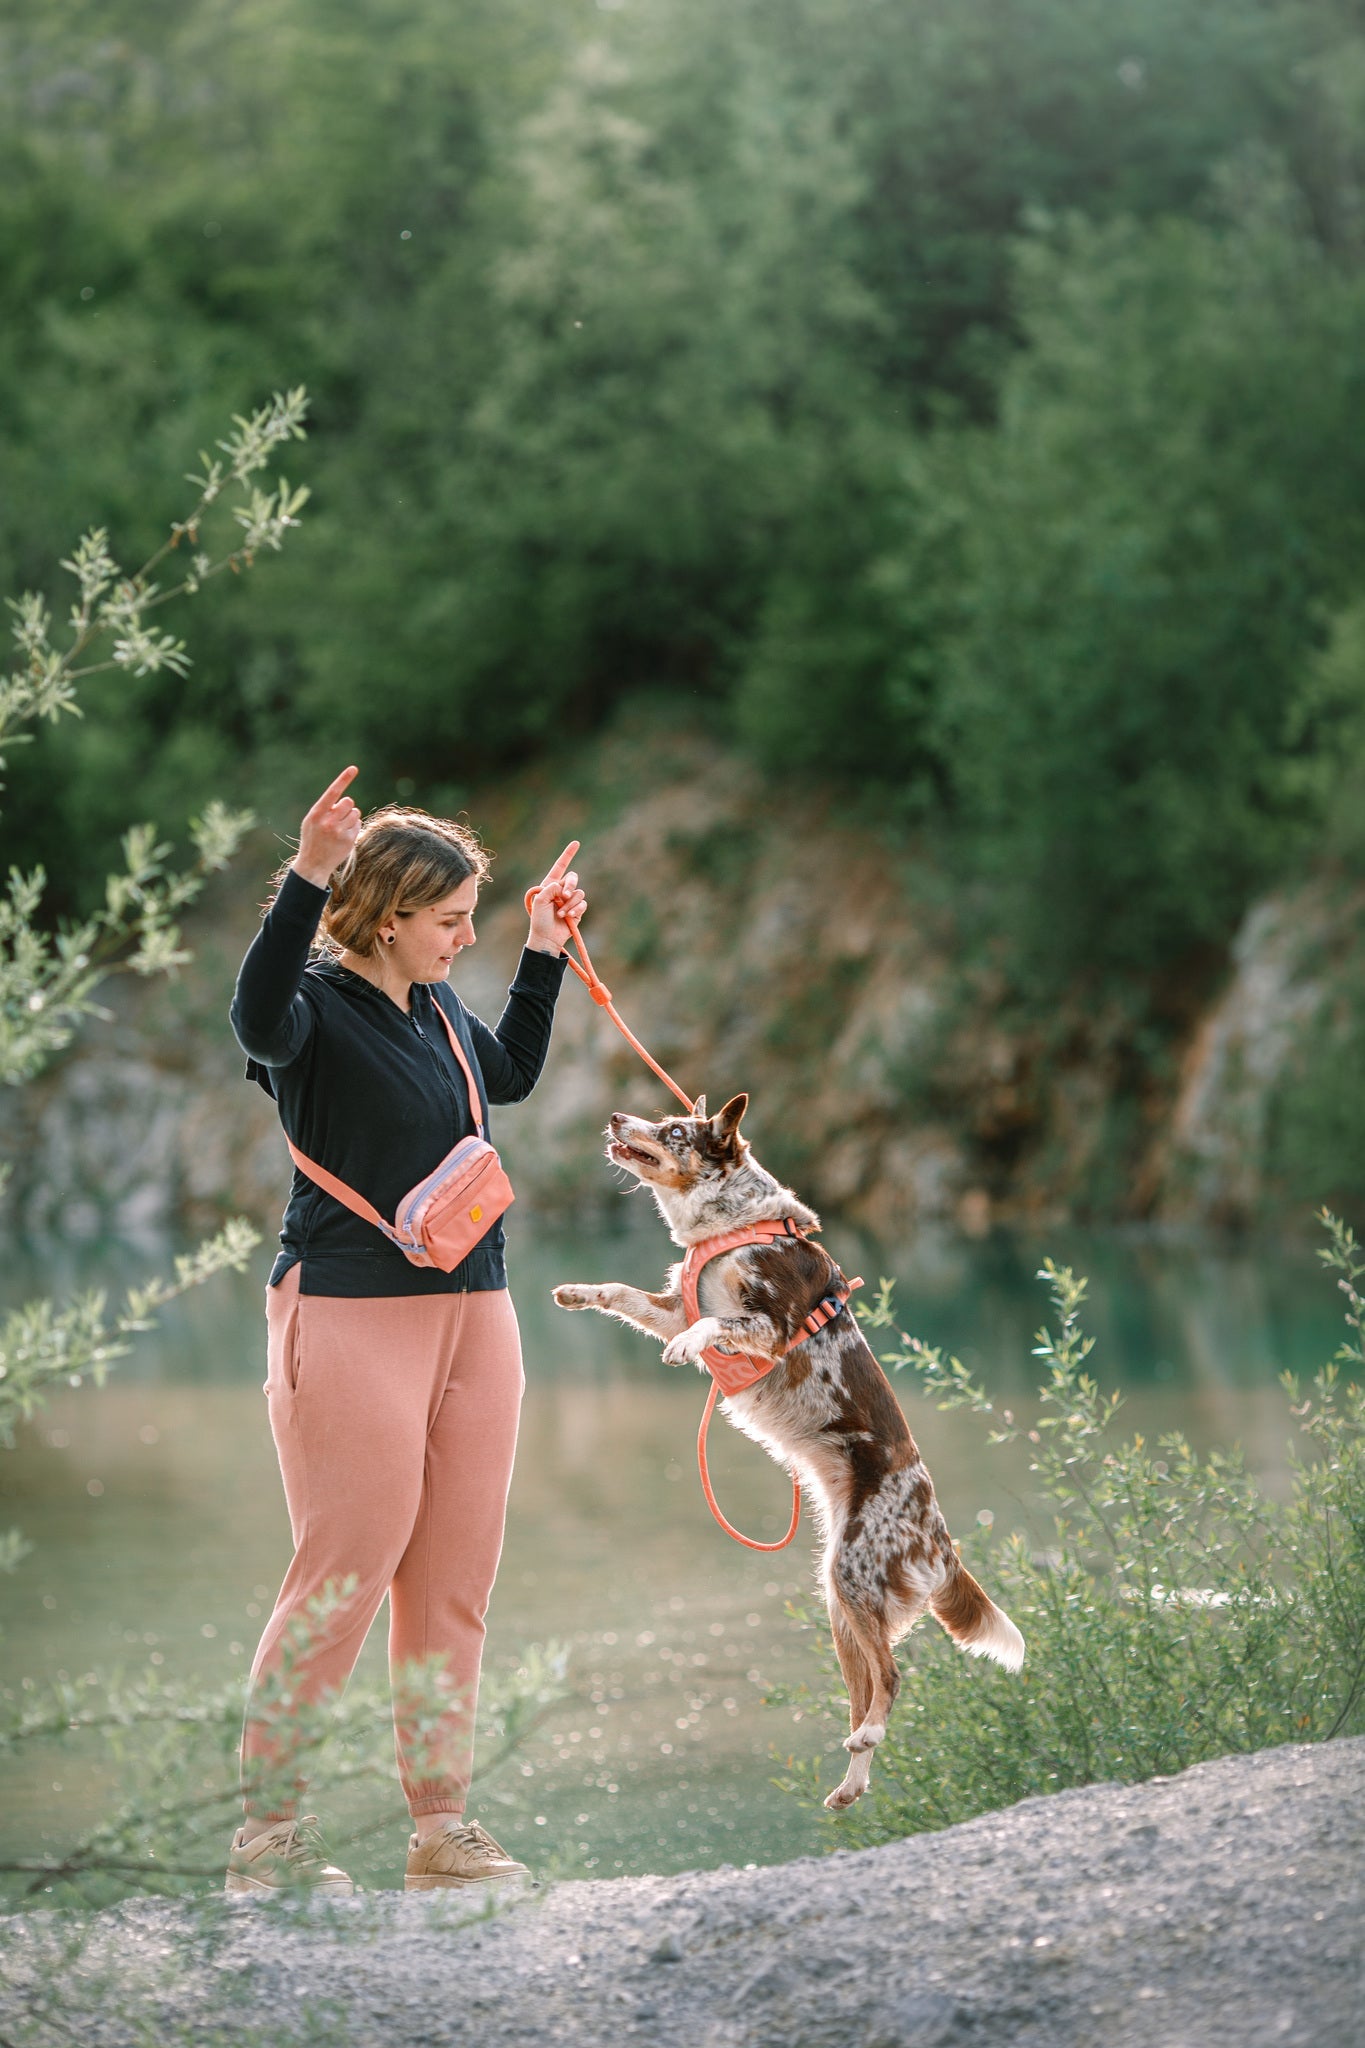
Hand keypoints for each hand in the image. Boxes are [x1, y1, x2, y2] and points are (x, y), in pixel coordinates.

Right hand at [293, 766, 361, 887]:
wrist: (313, 864)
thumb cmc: (312, 839)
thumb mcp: (311, 821)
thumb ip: (325, 809)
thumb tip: (345, 800)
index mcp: (316, 814)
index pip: (332, 792)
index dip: (343, 779)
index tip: (354, 768)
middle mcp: (328, 821)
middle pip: (349, 802)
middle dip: (346, 806)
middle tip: (338, 816)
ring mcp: (339, 831)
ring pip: (355, 812)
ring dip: (350, 817)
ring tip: (339, 828)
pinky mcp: (349, 840)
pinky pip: (358, 824)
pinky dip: (353, 827)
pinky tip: (343, 835)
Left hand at [527, 840, 586, 954]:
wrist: (546, 938)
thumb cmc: (539, 920)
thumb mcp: (540, 900)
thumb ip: (551, 888)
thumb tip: (564, 886)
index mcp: (550, 885)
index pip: (560, 866)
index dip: (568, 854)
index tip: (576, 843)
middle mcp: (561, 890)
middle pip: (573, 878)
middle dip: (570, 885)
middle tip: (563, 895)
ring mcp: (570, 900)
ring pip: (578, 893)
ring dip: (569, 903)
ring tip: (561, 914)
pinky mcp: (577, 910)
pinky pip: (582, 903)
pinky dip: (576, 909)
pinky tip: (568, 917)